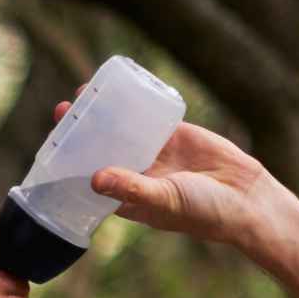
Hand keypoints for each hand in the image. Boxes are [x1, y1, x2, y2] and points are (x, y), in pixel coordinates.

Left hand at [51, 96, 289, 248]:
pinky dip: (133, 102)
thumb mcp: (164, 200)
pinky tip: (116, 86)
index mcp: (124, 197)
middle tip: (62, 110)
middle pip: (98, 148)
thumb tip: (94, 178)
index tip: (51, 147)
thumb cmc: (203, 212)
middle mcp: (134, 173)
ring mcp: (153, 152)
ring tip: (81, 92)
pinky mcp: (173, 134)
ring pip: (119, 128)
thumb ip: (131, 189)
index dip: (68, 164)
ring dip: (101, 112)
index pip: (86, 178)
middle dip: (79, 131)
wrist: (247, 197)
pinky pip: (147, 115)